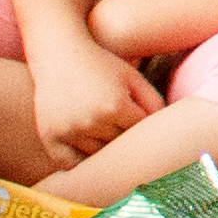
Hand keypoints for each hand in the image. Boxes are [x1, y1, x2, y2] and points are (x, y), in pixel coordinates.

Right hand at [36, 39, 163, 165]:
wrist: (59, 53)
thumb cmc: (101, 64)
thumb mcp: (132, 77)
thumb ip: (154, 102)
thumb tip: (167, 132)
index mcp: (116, 106)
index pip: (139, 132)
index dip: (140, 126)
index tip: (136, 120)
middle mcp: (91, 122)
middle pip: (118, 146)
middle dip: (122, 137)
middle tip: (119, 127)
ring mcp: (68, 131)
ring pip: (96, 156)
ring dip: (101, 148)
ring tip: (101, 131)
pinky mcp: (49, 136)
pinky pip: (68, 164)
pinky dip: (78, 162)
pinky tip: (84, 151)